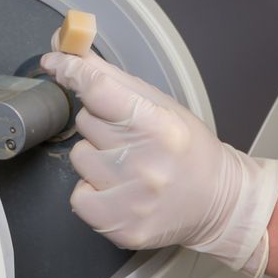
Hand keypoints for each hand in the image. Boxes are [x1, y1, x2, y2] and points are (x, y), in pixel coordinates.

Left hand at [38, 49, 277, 277]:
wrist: (219, 202)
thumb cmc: (187, 148)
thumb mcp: (160, 105)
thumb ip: (111, 78)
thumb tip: (66, 51)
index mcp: (160, 127)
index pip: (99, 90)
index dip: (73, 72)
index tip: (58, 64)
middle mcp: (146, 164)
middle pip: (86, 122)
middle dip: (101, 123)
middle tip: (130, 136)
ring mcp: (133, 199)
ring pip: (79, 157)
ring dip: (96, 157)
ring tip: (128, 165)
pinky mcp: (122, 227)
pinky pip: (77, 196)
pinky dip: (92, 191)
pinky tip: (118, 189)